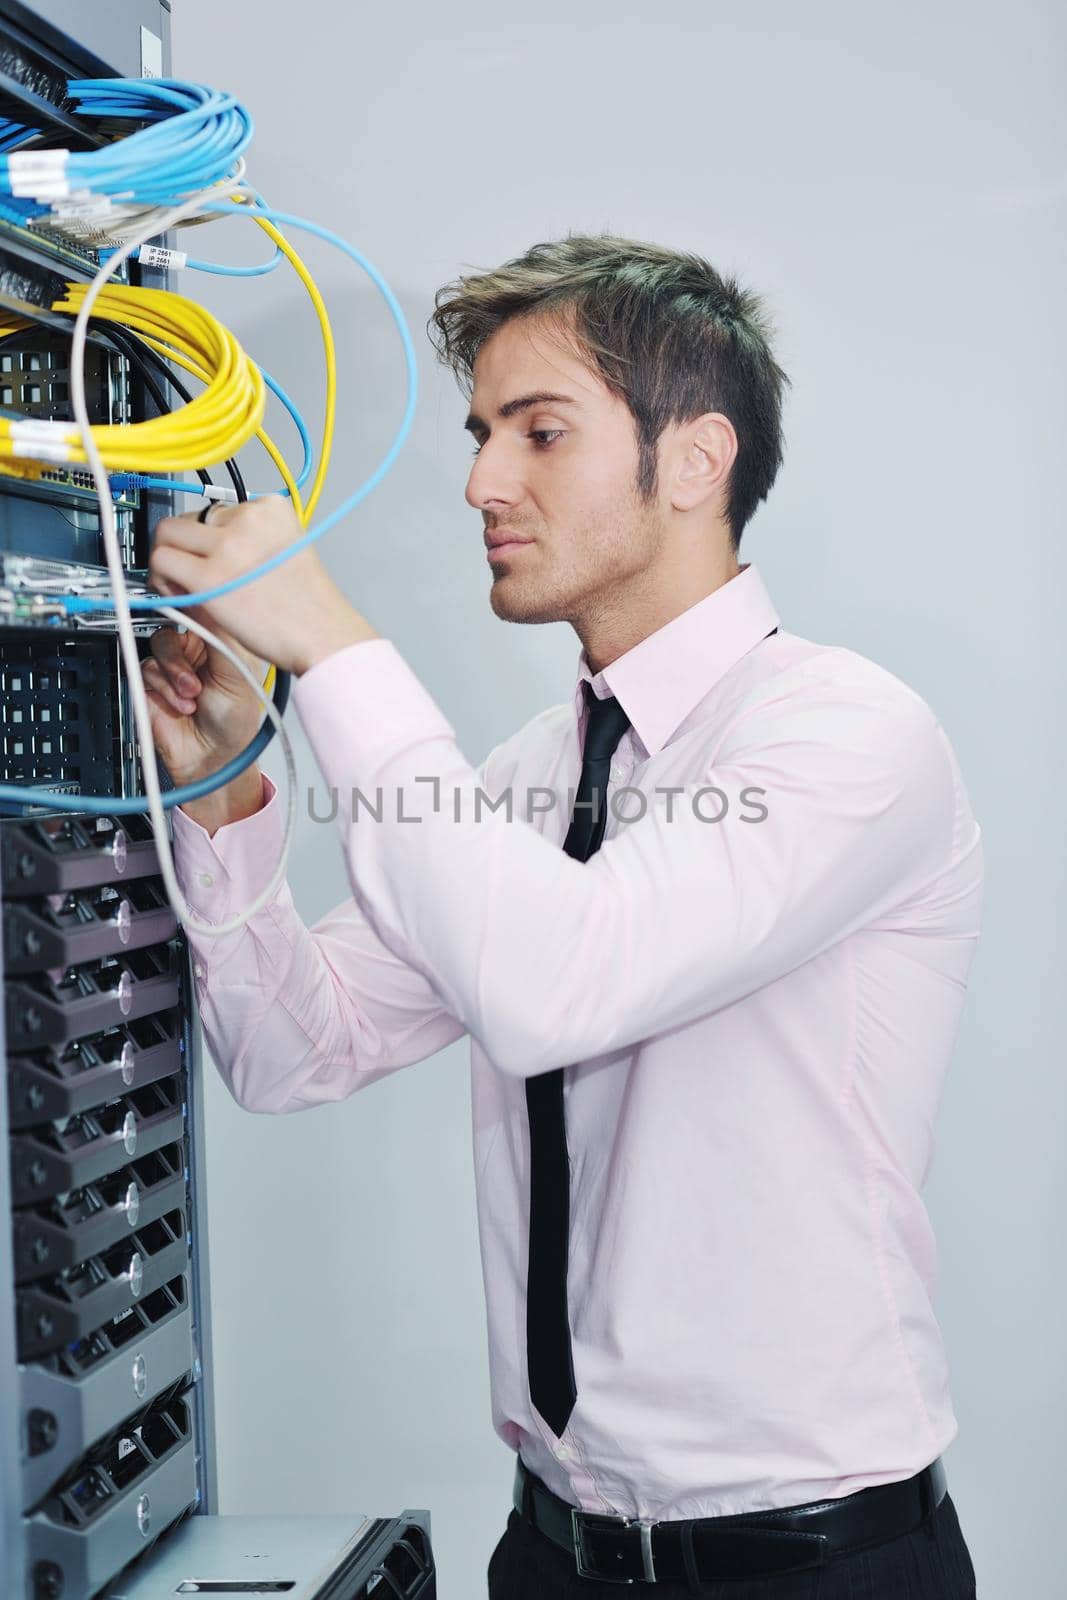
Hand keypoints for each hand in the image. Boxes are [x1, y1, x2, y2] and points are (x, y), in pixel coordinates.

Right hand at [141, 612, 265, 789]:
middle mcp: (193, 649)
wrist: (214, 757)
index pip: (198, 608)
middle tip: (195, 681)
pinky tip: (182, 705)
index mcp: (217, 639)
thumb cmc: (235, 720)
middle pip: (170, 622)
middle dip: (181, 655)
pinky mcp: (150, 682)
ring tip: (193, 698)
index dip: (190, 605)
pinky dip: (164, 689)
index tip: (186, 606)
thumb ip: (219, 634)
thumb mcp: (238, 671)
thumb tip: (206, 599)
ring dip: (174, 675)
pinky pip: (144, 669)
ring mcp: (170, 664)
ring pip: (156, 645)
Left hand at [148, 495, 377, 674]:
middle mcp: (247, 518)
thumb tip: (209, 544)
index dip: (212, 537)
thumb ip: (253, 538)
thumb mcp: (289, 549)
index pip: (220, 509)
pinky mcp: (209, 576)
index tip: (217, 559)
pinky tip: (179, 596)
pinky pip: (161, 562)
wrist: (323, 636)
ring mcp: (227, 546)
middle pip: (190, 516)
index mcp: (271, 507)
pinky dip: (161, 580)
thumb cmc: (310, 606)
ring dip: (168, 559)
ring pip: (166, 534)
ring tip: (183, 584)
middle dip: (185, 545)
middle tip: (192, 571)